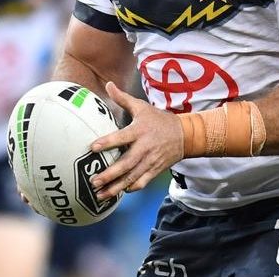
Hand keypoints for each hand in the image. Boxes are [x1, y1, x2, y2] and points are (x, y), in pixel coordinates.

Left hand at [90, 81, 183, 199]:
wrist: (185, 135)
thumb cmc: (159, 120)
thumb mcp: (142, 107)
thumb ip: (123, 98)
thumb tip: (108, 84)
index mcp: (140, 131)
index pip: (122, 137)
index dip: (108, 142)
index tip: (92, 147)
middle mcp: (145, 148)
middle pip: (126, 163)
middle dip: (110, 174)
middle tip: (94, 181)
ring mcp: (150, 161)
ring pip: (132, 177)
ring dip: (116, 187)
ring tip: (100, 194)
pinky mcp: (155, 170)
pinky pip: (142, 182)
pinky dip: (130, 189)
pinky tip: (118, 193)